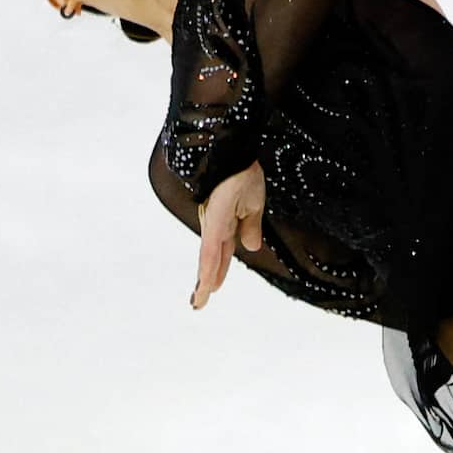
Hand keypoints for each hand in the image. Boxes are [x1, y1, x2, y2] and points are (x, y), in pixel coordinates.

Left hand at [191, 162, 265, 308]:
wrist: (236, 149)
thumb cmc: (244, 170)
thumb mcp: (254, 205)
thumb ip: (251, 227)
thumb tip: (251, 248)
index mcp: (227, 223)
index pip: (221, 254)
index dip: (217, 272)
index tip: (211, 290)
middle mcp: (217, 225)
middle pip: (212, 260)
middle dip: (207, 282)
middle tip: (197, 304)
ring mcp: (214, 221)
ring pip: (209, 258)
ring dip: (205, 280)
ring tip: (199, 300)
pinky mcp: (214, 217)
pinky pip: (212, 246)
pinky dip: (209, 265)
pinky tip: (206, 281)